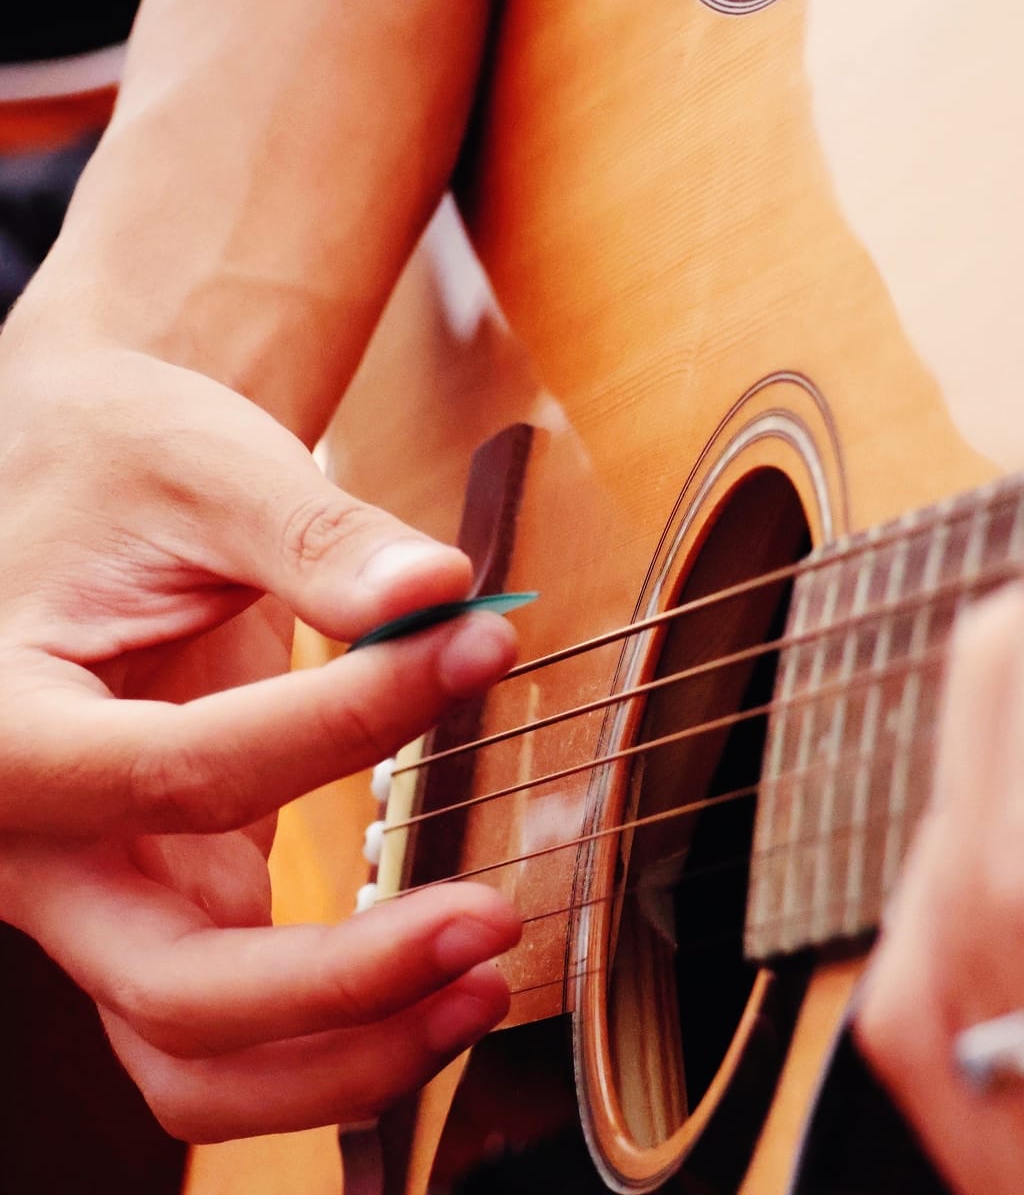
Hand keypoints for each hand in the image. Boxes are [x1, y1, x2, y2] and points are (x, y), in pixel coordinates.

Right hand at [0, 344, 520, 1137]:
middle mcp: (30, 839)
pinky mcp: (161, 887)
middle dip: (346, 979)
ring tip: (479, 987)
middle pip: (173, 984)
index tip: (475, 648)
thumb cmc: (112, 460)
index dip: (350, 724)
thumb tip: (438, 590)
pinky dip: (329, 1027)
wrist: (64, 476)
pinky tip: (431, 980)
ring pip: (193, 1049)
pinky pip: (231, 1013)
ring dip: (343, 1052)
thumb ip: (317, 539)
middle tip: (489, 918)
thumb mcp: (202, 469)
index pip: (184, 771)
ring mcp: (95, 884)